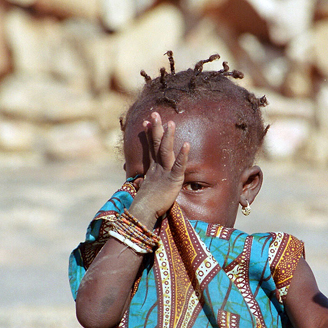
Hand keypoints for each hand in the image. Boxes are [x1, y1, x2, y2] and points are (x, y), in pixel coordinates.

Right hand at [128, 112, 188, 227]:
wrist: (143, 213)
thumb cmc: (145, 206)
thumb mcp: (147, 191)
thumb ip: (146, 184)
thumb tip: (141, 181)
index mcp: (152, 170)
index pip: (151, 148)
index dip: (150, 135)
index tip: (146, 122)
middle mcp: (157, 168)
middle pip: (157, 144)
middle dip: (156, 128)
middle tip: (154, 113)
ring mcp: (164, 173)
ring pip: (166, 151)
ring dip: (168, 136)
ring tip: (171, 122)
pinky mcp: (172, 180)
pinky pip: (178, 166)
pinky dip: (182, 155)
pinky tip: (187, 145)